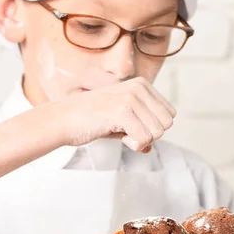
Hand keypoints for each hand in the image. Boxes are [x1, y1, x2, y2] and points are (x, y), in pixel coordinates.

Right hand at [60, 77, 175, 150]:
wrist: (64, 119)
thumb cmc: (91, 120)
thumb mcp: (121, 122)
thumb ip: (140, 130)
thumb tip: (150, 148)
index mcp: (142, 85)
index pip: (169, 114)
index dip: (153, 127)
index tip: (132, 126)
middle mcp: (139, 88)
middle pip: (166, 124)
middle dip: (150, 135)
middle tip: (127, 132)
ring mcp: (131, 98)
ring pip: (157, 133)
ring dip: (140, 140)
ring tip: (119, 132)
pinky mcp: (122, 111)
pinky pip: (144, 139)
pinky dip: (133, 145)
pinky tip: (119, 138)